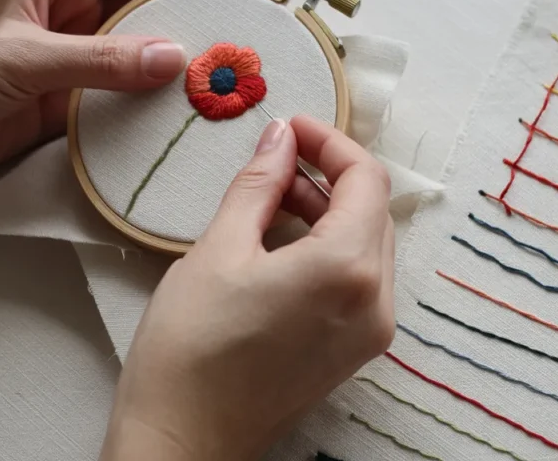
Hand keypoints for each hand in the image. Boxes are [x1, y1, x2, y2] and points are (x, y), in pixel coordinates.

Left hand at [0, 0, 269, 195]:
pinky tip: (185, 117)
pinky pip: (118, 101)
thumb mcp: (21, 56)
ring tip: (232, 80)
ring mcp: (70, 58)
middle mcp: (69, 8)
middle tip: (254, 35)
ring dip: (180, 68)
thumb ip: (98, 60)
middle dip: (201, 16)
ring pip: (140, 55)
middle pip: (151, 4)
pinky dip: (149, 110)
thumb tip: (169, 59)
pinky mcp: (63, 105)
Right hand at [102, 116, 395, 460]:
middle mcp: (375, 303)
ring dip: (328, 211)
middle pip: (372, 211)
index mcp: (347, 270)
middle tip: (276, 159)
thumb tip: (280, 137)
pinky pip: (357, 280)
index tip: (291, 127)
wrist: (182, 438)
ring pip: (366, 245)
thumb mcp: (219, 249)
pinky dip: (329, 248)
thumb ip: (259, 185)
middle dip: (328, 175)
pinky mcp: (352, 352)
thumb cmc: (190, 349)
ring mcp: (369, 333)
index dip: (329, 142)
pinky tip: (283, 240)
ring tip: (271, 198)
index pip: (365, 180)